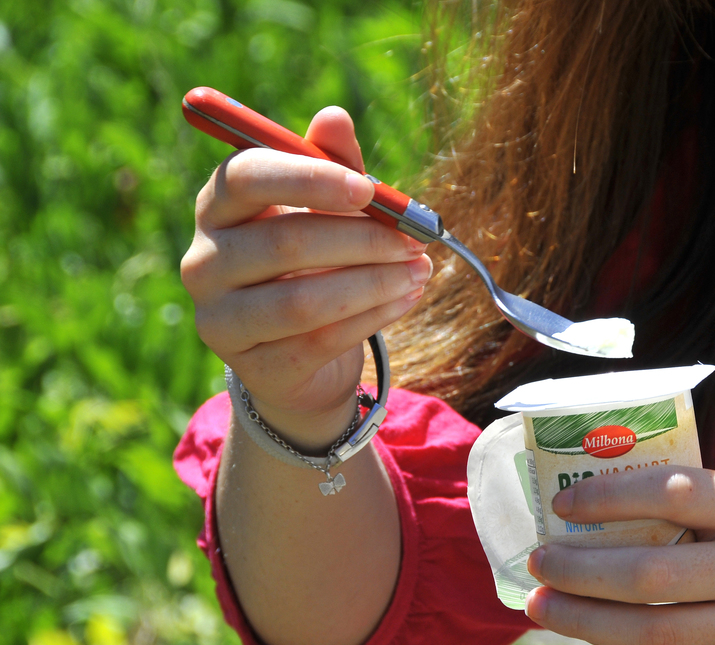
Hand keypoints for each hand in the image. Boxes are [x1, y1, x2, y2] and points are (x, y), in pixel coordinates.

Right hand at [180, 107, 431, 448]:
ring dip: (374, 283)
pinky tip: (405, 299)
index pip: (247, 177)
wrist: (300, 357)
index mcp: (217, 207)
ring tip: (419, 271)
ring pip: (303, 301)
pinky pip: (320, 340)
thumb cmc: (313, 264)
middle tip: (415, 239)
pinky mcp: (252, 367)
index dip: (311, 179)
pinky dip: (373, 317)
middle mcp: (204, 261)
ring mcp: (220, 319)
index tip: (369, 188)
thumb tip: (334, 116)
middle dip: (362, 240)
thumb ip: (332, 166)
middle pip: (284, 242)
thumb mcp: (325, 210)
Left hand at [524, 467, 714, 644]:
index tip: (565, 500)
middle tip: (538, 558)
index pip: (673, 493)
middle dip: (580, 568)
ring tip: (542, 604)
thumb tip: (619, 516)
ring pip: (653, 631)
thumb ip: (711, 513)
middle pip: (649, 572)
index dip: (610, 496)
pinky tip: (595, 630)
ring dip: (586, 620)